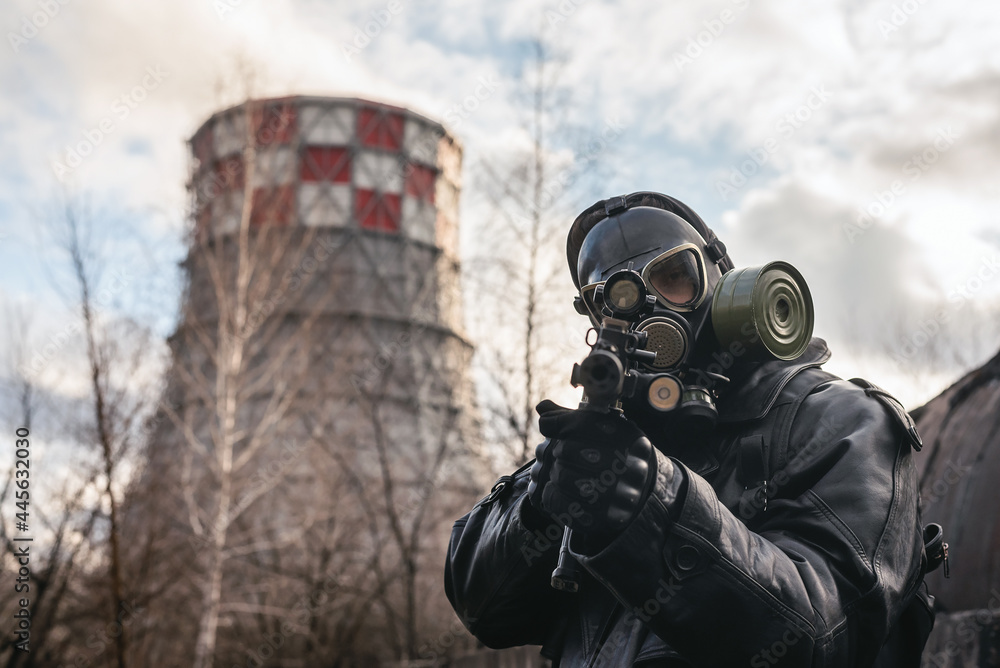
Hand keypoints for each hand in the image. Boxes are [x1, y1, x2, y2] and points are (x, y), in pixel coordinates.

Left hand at [527, 400, 654, 546]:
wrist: (644, 489)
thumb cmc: (617, 452)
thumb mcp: (602, 429)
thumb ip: (571, 419)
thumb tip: (541, 409)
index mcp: (625, 437)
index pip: (579, 425)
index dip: (557, 426)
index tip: (549, 428)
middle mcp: (625, 465)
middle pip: (568, 451)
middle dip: (557, 452)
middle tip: (560, 455)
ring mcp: (616, 495)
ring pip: (563, 478)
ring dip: (554, 474)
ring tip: (561, 472)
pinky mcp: (604, 517)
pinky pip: (563, 504)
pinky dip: (552, 495)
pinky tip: (557, 489)